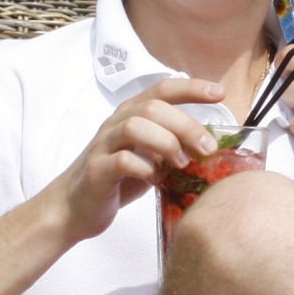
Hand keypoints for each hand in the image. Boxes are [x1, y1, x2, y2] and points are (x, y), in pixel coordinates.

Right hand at [50, 75, 227, 241]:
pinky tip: (156, 181)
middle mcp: (116, 124)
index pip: (162, 89)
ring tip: (180, 164)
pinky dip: (146, 169)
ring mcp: (104, 145)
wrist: (74, 207)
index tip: (219, 93)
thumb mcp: (149, 157)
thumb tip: (210, 146)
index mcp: (131, 114)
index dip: (192, 87)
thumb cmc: (117, 180)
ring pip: (136, 126)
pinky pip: (123, 160)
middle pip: (154, 108)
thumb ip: (171, 146)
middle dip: (186, 126)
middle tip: (207, 150)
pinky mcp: (97, 171)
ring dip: (166, 144)